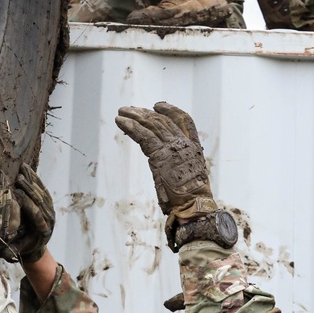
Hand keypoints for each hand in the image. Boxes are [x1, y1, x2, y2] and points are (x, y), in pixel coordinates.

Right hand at [4, 164, 54, 264]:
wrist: (36, 247)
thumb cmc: (22, 248)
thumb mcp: (16, 252)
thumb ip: (11, 251)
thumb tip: (2, 252)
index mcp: (41, 230)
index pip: (35, 213)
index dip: (27, 203)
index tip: (16, 193)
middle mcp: (49, 219)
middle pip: (40, 200)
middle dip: (29, 188)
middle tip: (18, 178)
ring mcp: (51, 210)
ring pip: (42, 192)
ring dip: (32, 180)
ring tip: (22, 169)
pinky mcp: (49, 203)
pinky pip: (43, 189)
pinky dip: (35, 179)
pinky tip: (28, 169)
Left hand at [115, 102, 213, 232]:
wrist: (193, 207)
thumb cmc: (191, 199)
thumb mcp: (188, 176)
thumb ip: (179, 165)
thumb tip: (170, 166)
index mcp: (193, 147)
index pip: (184, 120)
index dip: (171, 110)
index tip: (158, 105)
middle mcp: (183, 143)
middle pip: (162, 120)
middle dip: (145, 113)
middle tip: (130, 109)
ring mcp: (172, 148)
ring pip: (151, 125)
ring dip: (134, 117)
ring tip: (121, 112)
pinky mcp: (159, 155)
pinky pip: (142, 135)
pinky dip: (130, 127)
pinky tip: (120, 122)